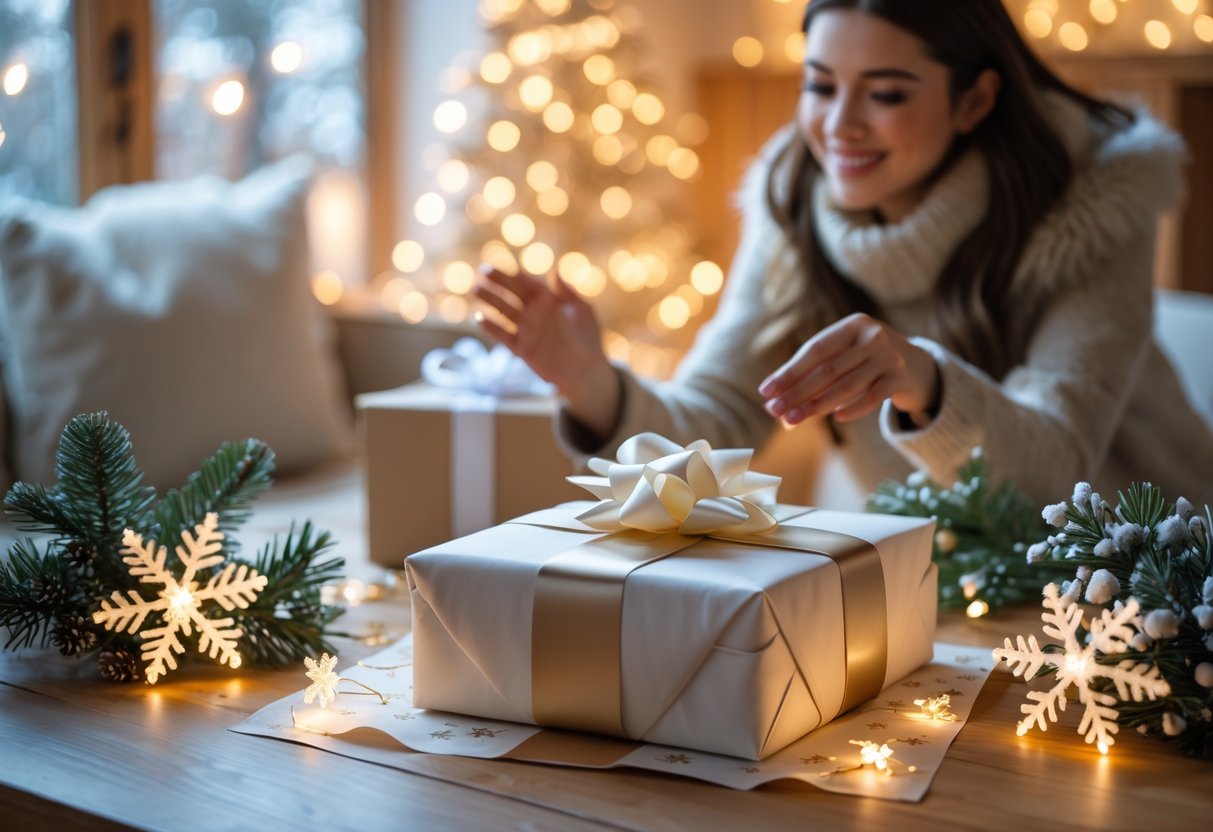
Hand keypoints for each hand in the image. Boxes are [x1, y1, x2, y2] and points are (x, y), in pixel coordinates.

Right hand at [473, 265, 620, 437]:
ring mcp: (526, 329)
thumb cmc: (588, 336)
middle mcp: (533, 311)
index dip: (514, 274)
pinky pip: (503, 335)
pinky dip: (491, 328)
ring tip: (476, 290)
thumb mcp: (583, 311)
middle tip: (482, 272)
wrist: (585, 370)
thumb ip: (568, 292)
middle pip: (511, 293)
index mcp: (548, 299)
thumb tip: (555, 271)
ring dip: (490, 300)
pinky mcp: (521, 347)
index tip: (503, 266)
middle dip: (497, 282)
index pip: (528, 283)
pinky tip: (479, 318)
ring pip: (503, 311)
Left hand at [757, 313, 938, 426]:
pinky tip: (835, 418)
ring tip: (793, 419)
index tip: (766, 391)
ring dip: (815, 406)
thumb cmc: (867, 361)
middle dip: (797, 393)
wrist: (918, 365)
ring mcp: (890, 357)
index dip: (789, 371)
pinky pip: (872, 397)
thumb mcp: (846, 356)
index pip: (815, 350)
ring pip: (846, 385)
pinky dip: (852, 408)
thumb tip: (777, 405)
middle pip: (827, 369)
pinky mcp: (901, 378)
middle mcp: (873, 336)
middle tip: (774, 411)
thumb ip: (815, 374)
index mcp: (854, 325)